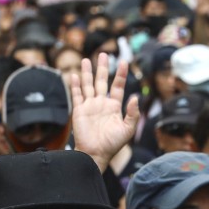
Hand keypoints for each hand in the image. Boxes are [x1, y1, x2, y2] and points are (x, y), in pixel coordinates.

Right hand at [71, 53, 139, 170]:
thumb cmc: (113, 144)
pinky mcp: (79, 110)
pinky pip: (77, 95)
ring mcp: (90, 106)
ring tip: (86, 60)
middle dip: (103, 68)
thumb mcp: (128, 130)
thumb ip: (132, 114)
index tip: (124, 62)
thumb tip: (134, 97)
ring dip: (87, 73)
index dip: (121, 74)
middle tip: (104, 54)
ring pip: (88, 85)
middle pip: (102, 81)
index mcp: (114, 107)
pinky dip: (75, 85)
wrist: (95, 153)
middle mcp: (102, 104)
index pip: (118, 86)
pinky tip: (74, 75)